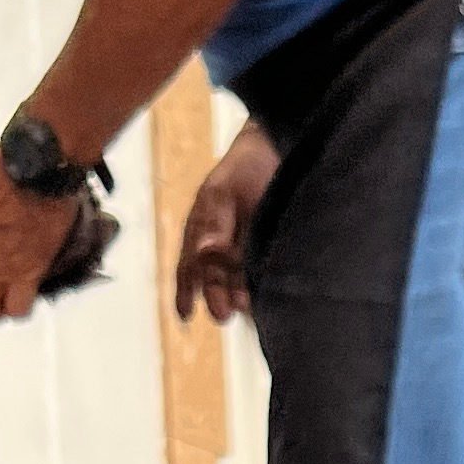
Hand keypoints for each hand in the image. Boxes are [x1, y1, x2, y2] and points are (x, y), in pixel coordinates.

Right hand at [174, 119, 278, 323]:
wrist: (278, 149)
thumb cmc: (244, 167)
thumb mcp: (223, 191)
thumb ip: (215, 222)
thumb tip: (203, 249)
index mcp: (202, 230)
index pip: (190, 265)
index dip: (185, 290)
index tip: (186, 313)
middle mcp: (220, 245)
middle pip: (214, 277)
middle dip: (216, 296)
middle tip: (223, 314)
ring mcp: (245, 249)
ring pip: (236, 279)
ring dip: (238, 295)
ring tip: (245, 309)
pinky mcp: (267, 250)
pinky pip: (259, 273)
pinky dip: (258, 288)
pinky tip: (263, 302)